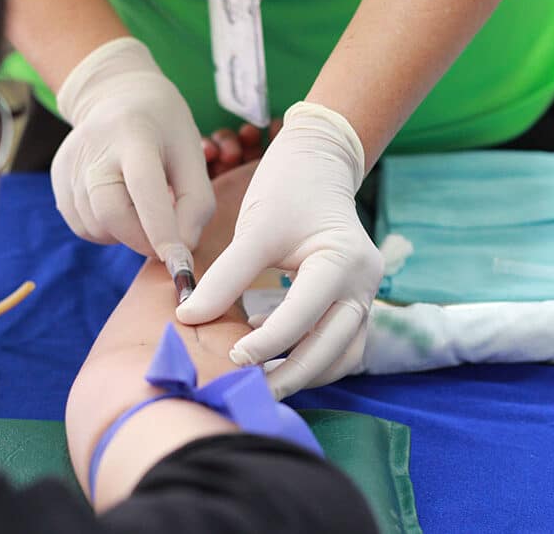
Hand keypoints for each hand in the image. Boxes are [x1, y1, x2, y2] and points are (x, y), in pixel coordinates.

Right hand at [51, 38, 214, 258]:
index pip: (144, 187)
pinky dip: (107, 230)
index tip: (180, 261)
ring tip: (142, 207)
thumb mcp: (193, 154)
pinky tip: (121, 205)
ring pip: (96, 226)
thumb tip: (183, 248)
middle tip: (165, 241)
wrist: (118, 95)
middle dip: (143, 240)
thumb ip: (197, 202)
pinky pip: (83, 226)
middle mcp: (95, 147)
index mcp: (134, 134)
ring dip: (126, 234)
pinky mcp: (58, 178)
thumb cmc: (165, 129)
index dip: (162, 229)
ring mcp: (70, 163)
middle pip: (111, 213)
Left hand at [177, 102, 384, 398]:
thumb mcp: (255, 229)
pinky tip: (274, 355)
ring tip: (261, 382)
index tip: (230, 357)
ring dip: (305, 373)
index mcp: (344, 262)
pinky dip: (312, 358)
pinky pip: (340, 345)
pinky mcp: (355, 302)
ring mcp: (365, 296)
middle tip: (247, 389)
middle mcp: (365, 285)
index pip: (304, 315)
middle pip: (333, 348)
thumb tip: (188, 318)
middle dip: (291, 374)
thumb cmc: (287, 189)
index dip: (267, 342)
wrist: (319, 163)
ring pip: (342, 355)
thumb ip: (225, 277)